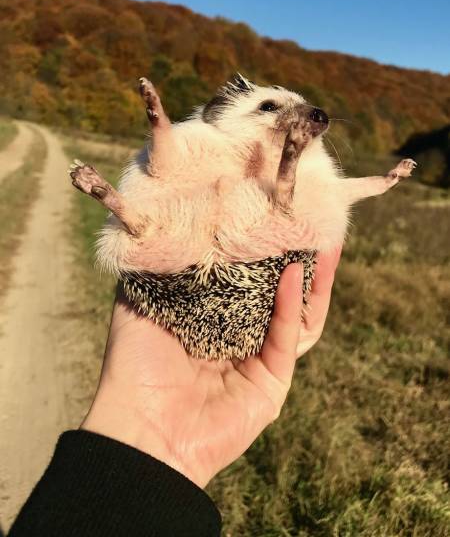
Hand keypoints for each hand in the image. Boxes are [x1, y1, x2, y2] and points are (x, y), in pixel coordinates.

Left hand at [81, 249, 340, 486]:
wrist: (140, 429)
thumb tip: (163, 224)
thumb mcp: (136, 303)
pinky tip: (295, 272)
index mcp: (208, 320)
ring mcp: (258, 361)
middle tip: (307, 223)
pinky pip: (288, 338)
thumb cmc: (134, 365)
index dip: (256, 248)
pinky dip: (292, 305)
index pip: (243, 278)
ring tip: (323, 243)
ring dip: (312, 280)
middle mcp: (237, 338)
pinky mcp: (273, 383)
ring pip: (294, 314)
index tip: (266, 215)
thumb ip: (154, 267)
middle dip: (294, 259)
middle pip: (276, 293)